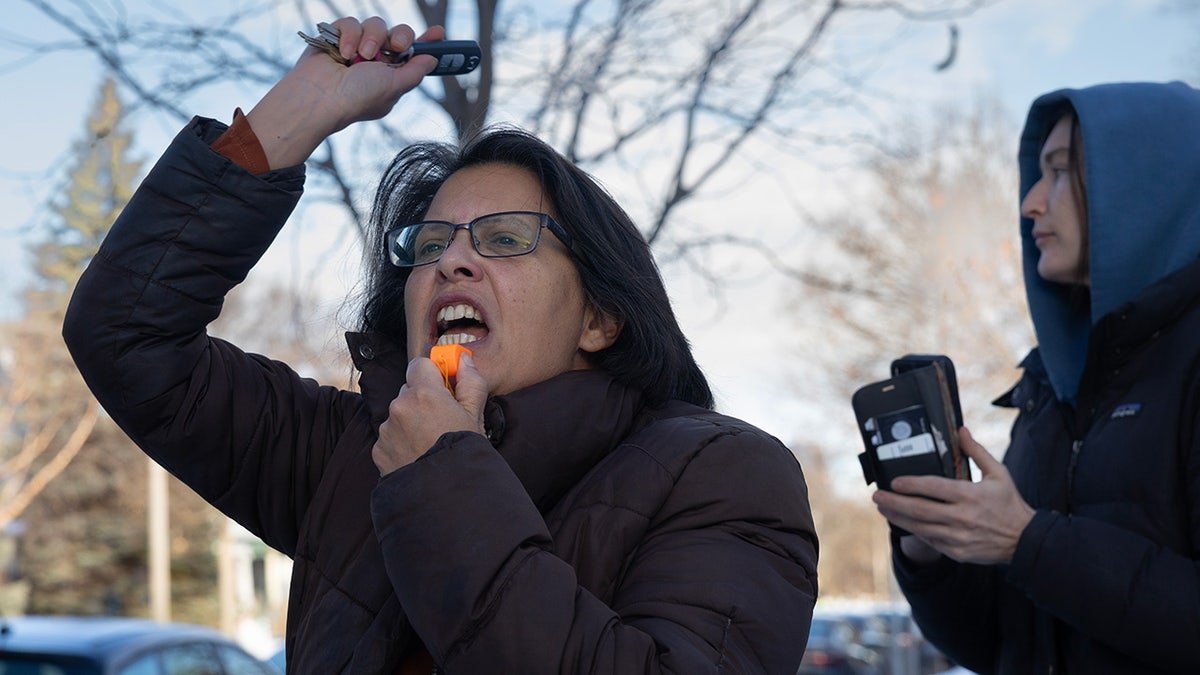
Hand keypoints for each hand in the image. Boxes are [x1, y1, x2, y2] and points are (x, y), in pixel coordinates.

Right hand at [246, 17, 444, 168]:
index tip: (439, 32)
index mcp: (391, 75)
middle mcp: (376, 60)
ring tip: (360, 57)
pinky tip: (343, 53)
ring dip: (370, 38)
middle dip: (401, 36)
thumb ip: (415, 71)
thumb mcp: (393, 87)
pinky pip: (351, 22)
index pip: (413, 54)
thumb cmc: (356, 98)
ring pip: (375, 24)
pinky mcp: (336, 37)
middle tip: (396, 46)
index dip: (427, 43)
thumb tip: (432, 59)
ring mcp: (356, 47)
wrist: (319, 97)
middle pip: (399, 33)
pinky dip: (349, 36)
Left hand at [372, 351, 488, 475]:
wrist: (445, 496)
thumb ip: (471, 382)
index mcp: (424, 393)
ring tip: (429, 443)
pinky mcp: (378, 449)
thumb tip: (464, 362)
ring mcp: (386, 429)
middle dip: (423, 399)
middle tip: (441, 420)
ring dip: (411, 421)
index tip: (443, 387)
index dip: (432, 374)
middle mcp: (399, 406)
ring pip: (399, 414)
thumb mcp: (475, 416)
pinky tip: (417, 455)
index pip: (419, 365)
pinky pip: (390, 436)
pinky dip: (401, 442)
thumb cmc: (464, 453)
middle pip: (408, 390)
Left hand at [872, 427, 1034, 564]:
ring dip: (898, 518)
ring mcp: (959, 537)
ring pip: (921, 527)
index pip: (934, 488)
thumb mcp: (998, 474)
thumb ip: (977, 452)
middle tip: (877, 496)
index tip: (894, 482)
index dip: (911, 485)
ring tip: (883, 508)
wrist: (1025, 541)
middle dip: (894, 502)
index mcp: (971, 496)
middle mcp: (962, 517)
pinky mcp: (957, 552)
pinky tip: (903, 523)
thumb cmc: (1009, 504)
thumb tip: (961, 431)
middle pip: (920, 510)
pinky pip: (930, 541)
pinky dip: (915, 531)